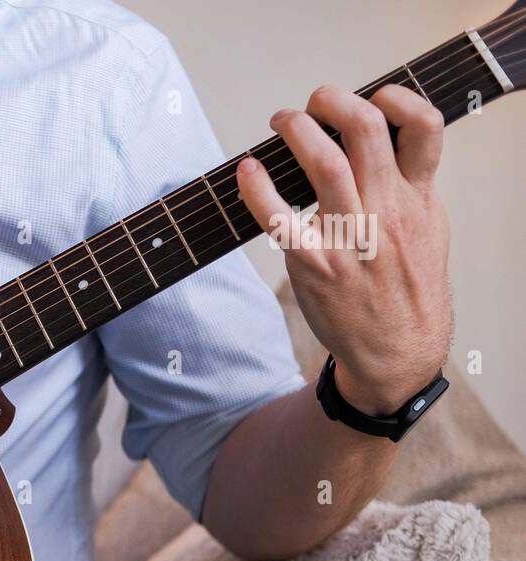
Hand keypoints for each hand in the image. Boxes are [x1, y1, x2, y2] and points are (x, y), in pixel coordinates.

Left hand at [237, 84, 451, 415]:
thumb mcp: (428, 227)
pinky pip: (279, 216)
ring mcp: (350, 236)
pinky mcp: (315, 263)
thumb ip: (410, 183)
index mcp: (417, 197)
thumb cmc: (407, 285)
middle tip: (313, 102)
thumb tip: (386, 138)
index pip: (424, 126)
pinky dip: (257, 187)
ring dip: (296, 129)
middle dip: (332, 102)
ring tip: (282, 120)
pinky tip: (247, 170)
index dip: (397, 97)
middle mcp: (386, 210)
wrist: (399, 349)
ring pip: (324, 162)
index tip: (372, 95)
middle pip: (365, 130)